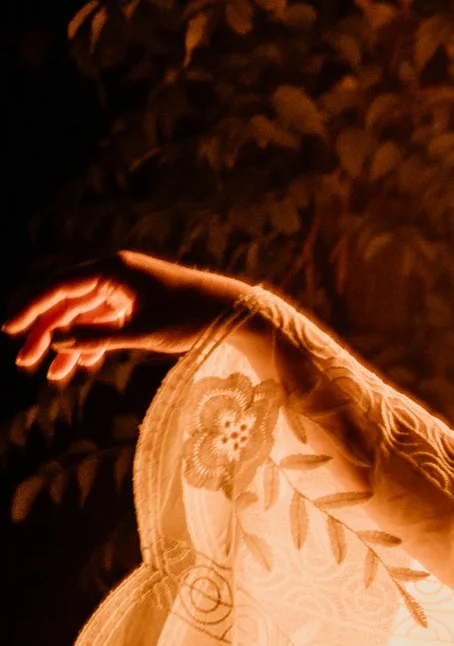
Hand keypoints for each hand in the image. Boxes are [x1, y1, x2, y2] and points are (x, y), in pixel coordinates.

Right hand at [8, 251, 248, 383]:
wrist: (239, 315)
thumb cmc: (194, 318)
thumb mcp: (142, 332)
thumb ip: (98, 338)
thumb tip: (56, 344)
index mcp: (114, 270)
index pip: (59, 287)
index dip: (31, 308)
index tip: (8, 329)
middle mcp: (116, 275)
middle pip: (68, 304)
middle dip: (45, 333)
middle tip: (23, 361)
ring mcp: (127, 291)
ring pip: (86, 318)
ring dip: (69, 345)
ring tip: (51, 375)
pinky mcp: (139, 306)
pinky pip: (106, 324)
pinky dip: (94, 344)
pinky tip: (79, 366)